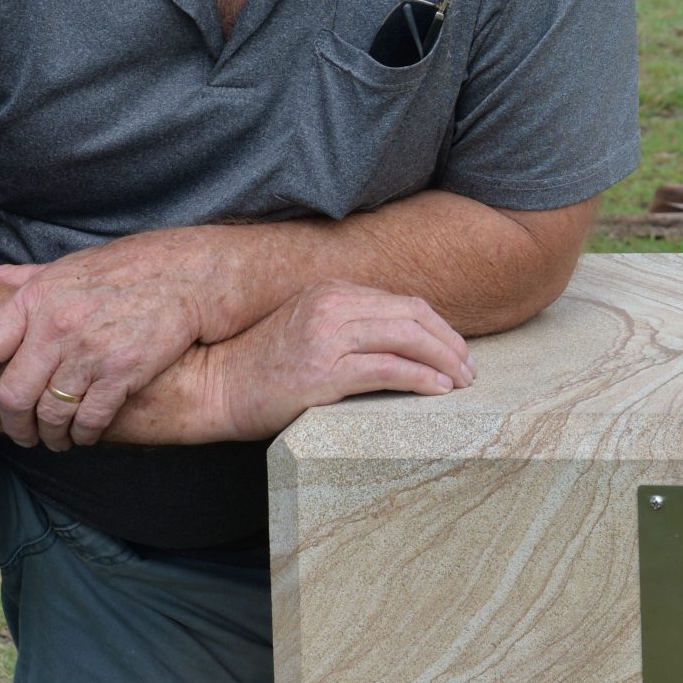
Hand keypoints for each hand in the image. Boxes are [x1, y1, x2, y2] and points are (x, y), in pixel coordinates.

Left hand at [0, 237, 216, 449]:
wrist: (190, 274)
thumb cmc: (127, 268)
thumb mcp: (68, 266)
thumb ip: (20, 276)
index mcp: (36, 296)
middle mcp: (57, 324)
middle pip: (13, 393)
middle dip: (14, 424)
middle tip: (21, 434)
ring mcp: (89, 349)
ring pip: (50, 413)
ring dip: (49, 435)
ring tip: (55, 439)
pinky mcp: (122, 371)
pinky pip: (90, 419)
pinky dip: (84, 435)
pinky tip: (85, 434)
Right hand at [124, 281, 475, 444]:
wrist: (212, 386)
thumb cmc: (259, 368)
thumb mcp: (305, 331)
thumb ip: (344, 327)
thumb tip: (395, 345)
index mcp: (330, 293)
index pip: (401, 302)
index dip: (437, 326)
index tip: (455, 349)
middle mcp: (331, 306)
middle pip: (412, 315)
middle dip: (450, 342)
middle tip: (470, 368)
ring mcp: (327, 337)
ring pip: (407, 339)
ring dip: (444, 361)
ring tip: (462, 381)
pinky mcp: (324, 371)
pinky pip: (388, 370)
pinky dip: (421, 378)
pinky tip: (438, 390)